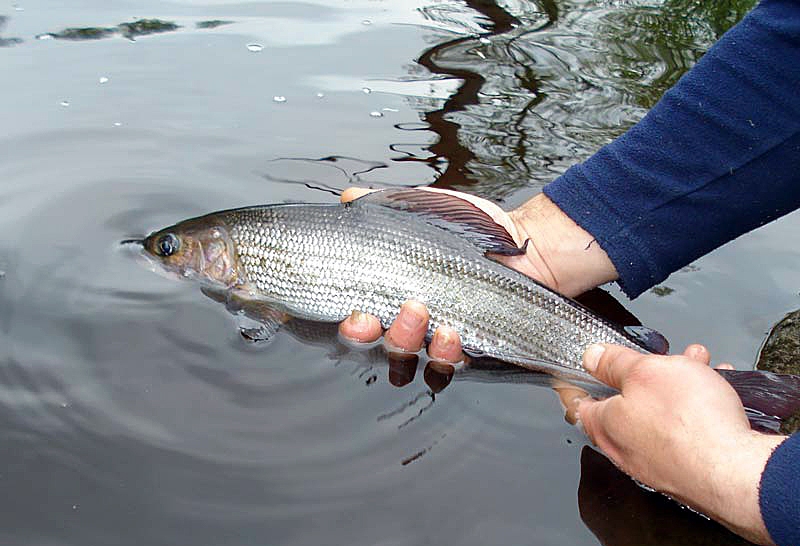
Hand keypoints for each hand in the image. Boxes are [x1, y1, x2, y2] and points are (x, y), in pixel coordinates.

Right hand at [338, 187, 618, 350]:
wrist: (521, 243)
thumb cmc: (469, 229)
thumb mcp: (423, 209)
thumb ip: (384, 205)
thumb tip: (348, 197)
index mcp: (395, 293)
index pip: (362, 320)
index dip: (353, 325)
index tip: (356, 315)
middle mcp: (413, 322)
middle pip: (384, 345)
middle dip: (381, 333)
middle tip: (395, 309)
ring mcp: (440, 337)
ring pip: (414, 359)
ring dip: (411, 342)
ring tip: (426, 315)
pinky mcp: (471, 347)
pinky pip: (452, 365)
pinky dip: (448, 354)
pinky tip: (452, 334)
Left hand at [566, 343, 785, 544]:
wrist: (737, 471)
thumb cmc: (690, 424)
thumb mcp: (645, 371)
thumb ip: (615, 362)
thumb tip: (593, 357)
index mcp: (604, 425)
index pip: (578, 401)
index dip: (579, 380)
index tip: (581, 369)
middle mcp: (626, 448)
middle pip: (627, 401)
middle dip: (646, 372)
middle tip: (661, 357)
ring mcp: (656, 461)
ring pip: (661, 412)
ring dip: (678, 383)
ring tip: (697, 365)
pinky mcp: (687, 468)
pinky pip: (686, 430)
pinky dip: (698, 406)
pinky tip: (717, 390)